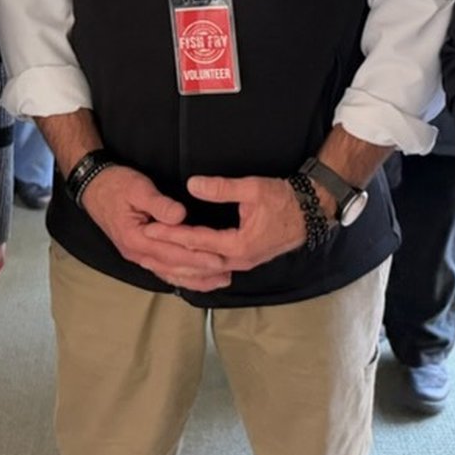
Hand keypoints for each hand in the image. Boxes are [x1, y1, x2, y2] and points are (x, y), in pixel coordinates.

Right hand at [81, 166, 231, 290]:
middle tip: (227, 273)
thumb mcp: (137, 188)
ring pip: (170, 273)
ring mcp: (138, 255)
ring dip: (195, 279)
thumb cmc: (115, 185)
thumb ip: (159, 204)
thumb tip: (180, 215)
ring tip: (219, 280)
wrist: (93, 187)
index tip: (218, 258)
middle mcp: (136, 253)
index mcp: (135, 238)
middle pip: (173, 268)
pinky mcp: (141, 252)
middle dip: (201, 273)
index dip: (196, 257)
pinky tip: (196, 278)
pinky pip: (164, 269)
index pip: (172, 253)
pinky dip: (182, 275)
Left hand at [143, 175, 304, 273]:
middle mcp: (239, 261)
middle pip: (196, 261)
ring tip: (156, 256)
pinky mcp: (245, 260)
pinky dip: (195, 266)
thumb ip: (222, 188)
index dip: (172, 234)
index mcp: (239, 246)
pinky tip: (183, 263)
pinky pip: (213, 268)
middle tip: (145, 244)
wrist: (310, 212)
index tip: (150, 228)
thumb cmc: (284, 199)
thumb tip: (192, 186)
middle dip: (169, 252)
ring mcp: (243, 263)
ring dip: (180, 263)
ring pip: (204, 269)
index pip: (197, 242)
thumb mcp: (253, 188)